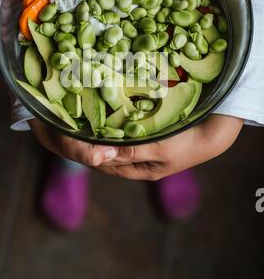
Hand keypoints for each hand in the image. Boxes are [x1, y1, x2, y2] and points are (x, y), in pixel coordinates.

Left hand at [28, 115, 242, 180]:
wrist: (214, 134)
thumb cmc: (188, 142)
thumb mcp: (158, 148)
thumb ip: (129, 151)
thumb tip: (98, 155)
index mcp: (136, 169)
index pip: (100, 163)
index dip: (81, 150)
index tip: (65, 134)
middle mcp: (135, 162)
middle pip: (102, 152)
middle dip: (85, 140)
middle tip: (65, 122)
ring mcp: (140, 149)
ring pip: (110, 141)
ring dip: (96, 130)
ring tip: (79, 115)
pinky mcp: (146, 136)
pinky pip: (122, 131)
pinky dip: (110, 123)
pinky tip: (103, 109)